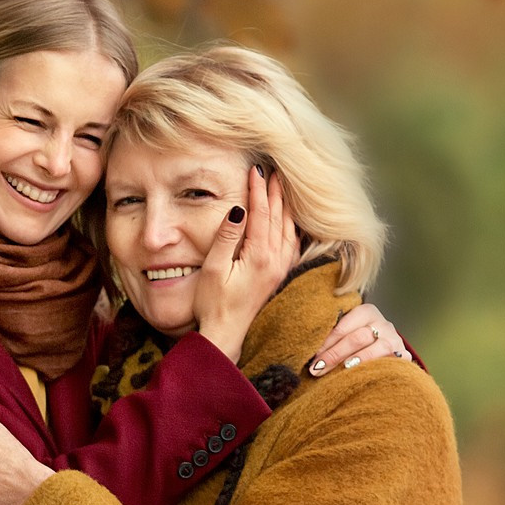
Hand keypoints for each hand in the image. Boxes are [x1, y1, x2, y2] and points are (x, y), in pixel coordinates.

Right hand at [195, 167, 299, 363]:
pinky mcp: (278, 276)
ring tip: (281, 188)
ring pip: (288, 229)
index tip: (255, 169)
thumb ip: (227, 237)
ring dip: (284, 206)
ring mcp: (279, 269)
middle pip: (279, 217)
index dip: (258, 190)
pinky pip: (291, 244)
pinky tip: (288, 221)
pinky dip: (291, 226)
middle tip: (274, 171)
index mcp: (259, 256)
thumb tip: (238, 209)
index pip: (261, 213)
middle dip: (275, 192)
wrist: (226, 334)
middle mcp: (275, 260)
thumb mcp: (214, 268)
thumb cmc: (213, 303)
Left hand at [309, 302, 411, 376]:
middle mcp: (383, 324)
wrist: (385, 347)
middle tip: (317, 369)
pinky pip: (391, 365)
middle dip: (335, 354)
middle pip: (357, 338)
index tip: (312, 356)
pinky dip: (376, 371)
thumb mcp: (346, 332)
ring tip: (341, 373)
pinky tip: (361, 379)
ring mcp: (395, 340)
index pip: (344, 326)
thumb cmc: (356, 341)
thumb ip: (331, 336)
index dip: (327, 342)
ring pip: (376, 350)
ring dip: (355, 362)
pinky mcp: (403, 357)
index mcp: (367, 312)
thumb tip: (305, 350)